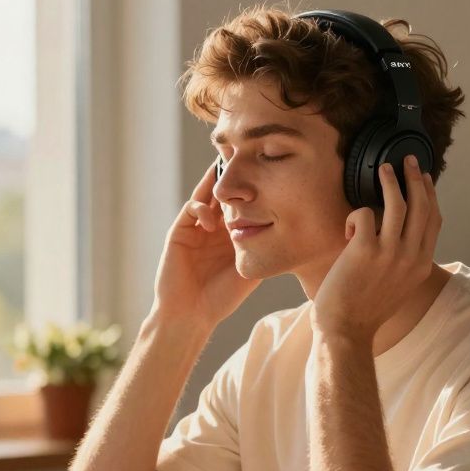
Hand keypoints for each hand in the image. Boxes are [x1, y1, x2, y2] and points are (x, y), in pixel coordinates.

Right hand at [151, 159, 261, 329]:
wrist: (191, 314)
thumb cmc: (222, 298)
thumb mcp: (250, 270)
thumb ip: (262, 250)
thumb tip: (289, 232)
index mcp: (231, 233)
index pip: (243, 202)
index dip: (254, 188)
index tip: (272, 173)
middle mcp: (214, 226)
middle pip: (226, 192)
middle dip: (236, 175)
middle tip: (250, 156)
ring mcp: (197, 227)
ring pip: (207, 193)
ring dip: (219, 181)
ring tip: (233, 171)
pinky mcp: (180, 231)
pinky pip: (192, 208)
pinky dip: (203, 209)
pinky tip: (213, 225)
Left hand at [311, 155, 440, 343]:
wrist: (346, 331)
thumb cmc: (365, 310)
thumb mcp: (398, 287)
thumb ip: (405, 262)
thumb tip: (401, 236)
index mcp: (422, 265)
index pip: (433, 221)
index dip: (430, 195)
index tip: (424, 178)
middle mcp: (412, 257)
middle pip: (421, 206)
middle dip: (416, 178)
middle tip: (408, 161)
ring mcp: (390, 252)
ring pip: (397, 204)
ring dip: (391, 181)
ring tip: (383, 168)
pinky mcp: (365, 250)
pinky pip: (365, 214)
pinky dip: (355, 216)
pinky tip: (347, 229)